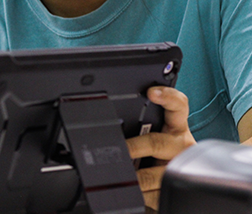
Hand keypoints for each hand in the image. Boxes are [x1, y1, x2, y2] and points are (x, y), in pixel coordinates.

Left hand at [126, 86, 195, 209]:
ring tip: (121, 176)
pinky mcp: (176, 191)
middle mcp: (181, 147)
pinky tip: (132, 191)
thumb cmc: (156, 156)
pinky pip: (155, 194)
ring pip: (155, 174)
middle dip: (134, 147)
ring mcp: (180, 170)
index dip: (167, 97)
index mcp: (176, 129)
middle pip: (158, 143)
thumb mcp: (151, 138)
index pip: (178, 106)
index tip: (152, 92)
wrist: (173, 187)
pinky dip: (140, 194)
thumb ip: (137, 128)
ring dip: (135, 177)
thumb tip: (107, 124)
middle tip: (121, 150)